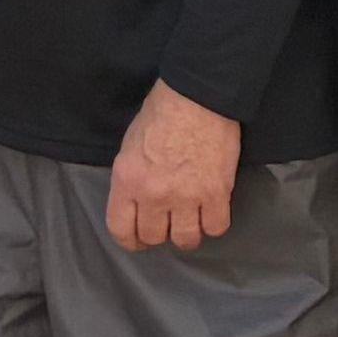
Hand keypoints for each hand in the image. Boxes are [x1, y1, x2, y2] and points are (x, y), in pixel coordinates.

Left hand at [104, 80, 243, 250]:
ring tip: (190, 220)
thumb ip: (131, 179)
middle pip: (154, 237)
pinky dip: (213, 223)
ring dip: (187, 233)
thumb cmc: (160, 113)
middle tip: (167, 222)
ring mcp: (187, 196)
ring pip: (186, 240)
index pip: (120, 229)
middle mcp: (154, 194)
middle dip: (159, 233)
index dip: (129, 240)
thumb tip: (136, 202)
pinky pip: (216, 228)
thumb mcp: (129, 146)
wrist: (198, 96)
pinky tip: (210, 211)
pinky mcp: (217, 193)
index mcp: (127, 180)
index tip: (138, 239)